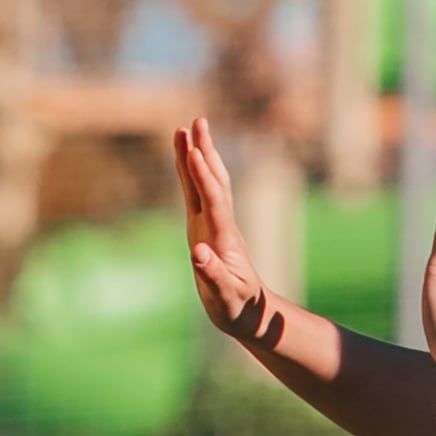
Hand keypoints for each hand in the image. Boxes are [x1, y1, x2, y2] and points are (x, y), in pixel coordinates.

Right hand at [170, 120, 284, 354]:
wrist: (250, 314)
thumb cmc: (237, 308)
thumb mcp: (225, 297)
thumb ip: (213, 275)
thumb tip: (198, 254)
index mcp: (224, 239)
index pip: (213, 201)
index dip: (202, 176)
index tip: (192, 151)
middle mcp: (220, 226)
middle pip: (212, 182)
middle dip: (204, 152)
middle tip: (196, 122)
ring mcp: (213, 226)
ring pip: (205, 184)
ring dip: (198, 155)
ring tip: (188, 128)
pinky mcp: (205, 230)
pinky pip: (197, 195)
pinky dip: (190, 174)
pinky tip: (185, 159)